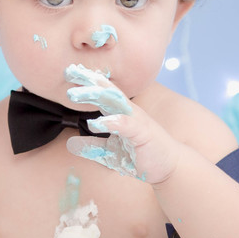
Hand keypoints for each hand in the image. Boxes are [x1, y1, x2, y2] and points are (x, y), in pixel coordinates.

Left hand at [64, 64, 179, 183]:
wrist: (170, 167)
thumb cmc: (142, 155)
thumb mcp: (111, 153)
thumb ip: (92, 146)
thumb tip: (70, 143)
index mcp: (121, 113)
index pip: (103, 92)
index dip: (87, 81)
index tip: (69, 70)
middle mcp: (129, 112)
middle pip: (106, 91)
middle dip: (88, 80)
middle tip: (68, 70)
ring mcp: (136, 120)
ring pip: (115, 102)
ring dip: (95, 95)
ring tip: (74, 94)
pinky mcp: (143, 134)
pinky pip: (126, 125)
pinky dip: (111, 122)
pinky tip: (95, 123)